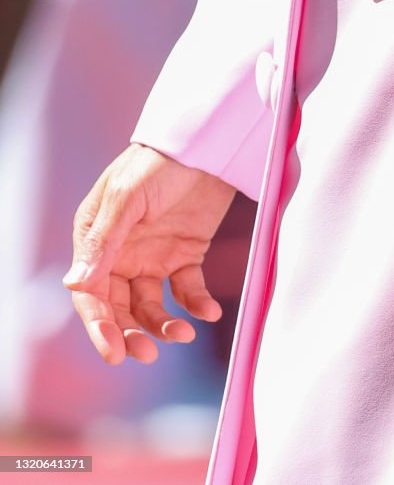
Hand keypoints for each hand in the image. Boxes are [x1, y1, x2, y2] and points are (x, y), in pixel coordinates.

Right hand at [64, 144, 235, 364]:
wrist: (205, 145)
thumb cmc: (157, 164)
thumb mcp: (126, 198)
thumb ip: (105, 241)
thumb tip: (76, 284)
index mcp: (95, 241)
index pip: (91, 295)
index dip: (100, 327)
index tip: (116, 354)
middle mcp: (120, 254)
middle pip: (119, 308)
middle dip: (131, 334)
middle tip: (150, 353)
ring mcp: (154, 256)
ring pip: (152, 305)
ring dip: (165, 324)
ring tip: (185, 333)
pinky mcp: (186, 254)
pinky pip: (188, 289)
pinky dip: (197, 304)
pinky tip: (209, 311)